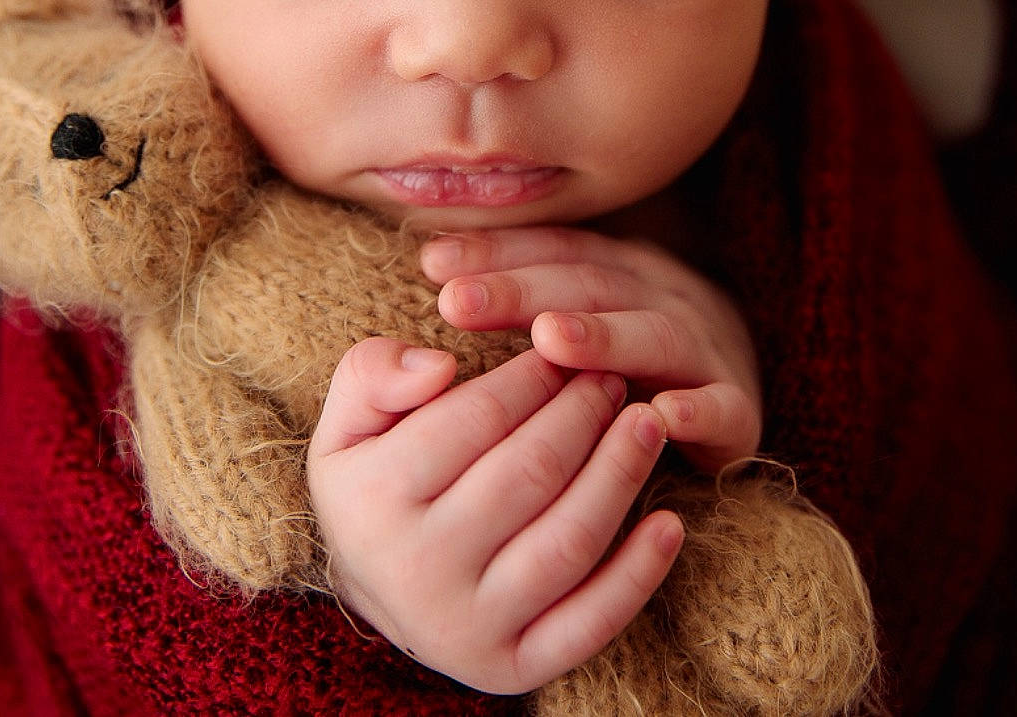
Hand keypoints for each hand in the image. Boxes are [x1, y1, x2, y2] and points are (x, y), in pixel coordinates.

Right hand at [308, 339, 684, 693]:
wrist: (371, 588)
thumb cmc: (372, 485)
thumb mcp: (346, 422)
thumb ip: (372, 374)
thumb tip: (440, 367)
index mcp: (371, 501)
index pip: (475, 420)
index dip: (531, 377)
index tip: (562, 349)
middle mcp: (417, 572)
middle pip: (530, 474)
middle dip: (582, 414)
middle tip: (611, 379)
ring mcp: (467, 628)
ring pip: (569, 541)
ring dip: (621, 474)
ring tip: (648, 423)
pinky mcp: (513, 668)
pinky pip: (591, 622)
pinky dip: (640, 574)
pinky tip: (670, 523)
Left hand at [423, 228, 761, 471]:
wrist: (736, 404)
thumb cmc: (625, 371)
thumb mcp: (575, 323)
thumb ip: (515, 295)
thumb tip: (429, 259)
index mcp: (620, 271)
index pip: (554, 250)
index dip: (496, 253)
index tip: (431, 263)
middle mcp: (664, 298)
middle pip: (593, 284)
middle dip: (523, 290)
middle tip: (458, 300)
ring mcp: (706, 353)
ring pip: (657, 335)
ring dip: (605, 335)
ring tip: (550, 340)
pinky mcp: (739, 414)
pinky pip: (722, 409)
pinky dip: (697, 411)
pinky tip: (662, 415)